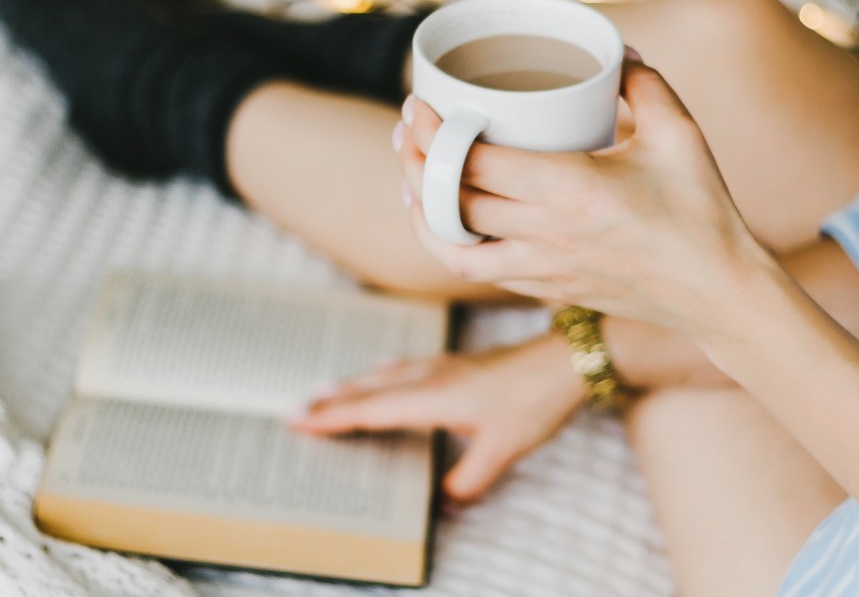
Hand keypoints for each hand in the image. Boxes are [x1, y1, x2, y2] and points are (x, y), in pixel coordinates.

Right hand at [290, 333, 584, 502]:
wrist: (564, 360)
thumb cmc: (534, 401)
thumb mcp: (503, 450)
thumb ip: (470, 478)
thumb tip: (446, 499)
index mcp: (433, 398)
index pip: (371, 410)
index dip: (333, 418)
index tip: (300, 422)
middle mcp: (431, 377)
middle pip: (369, 390)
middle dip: (331, 402)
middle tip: (295, 410)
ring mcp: (443, 365)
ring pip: (385, 375)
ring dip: (353, 384)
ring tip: (325, 390)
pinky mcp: (458, 363)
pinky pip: (407, 366)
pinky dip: (383, 373)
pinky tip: (384, 369)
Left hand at [395, 59, 772, 338]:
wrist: (716, 292)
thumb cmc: (702, 211)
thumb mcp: (680, 134)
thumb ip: (643, 83)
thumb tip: (614, 50)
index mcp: (570, 190)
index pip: (474, 163)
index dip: (434, 134)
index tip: (418, 104)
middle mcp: (546, 233)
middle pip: (451, 201)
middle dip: (416, 161)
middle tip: (407, 128)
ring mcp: (542, 268)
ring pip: (452, 246)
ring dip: (422, 211)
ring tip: (412, 178)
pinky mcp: (546, 289)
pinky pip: (479, 270)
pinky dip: (450, 245)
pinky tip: (444, 221)